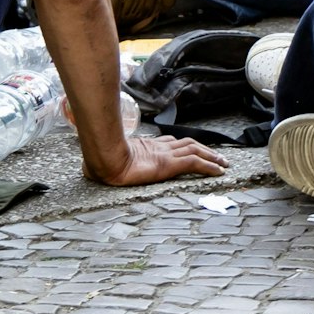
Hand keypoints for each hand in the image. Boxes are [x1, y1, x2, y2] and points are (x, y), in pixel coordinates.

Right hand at [89, 134, 227, 185]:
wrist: (103, 160)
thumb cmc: (100, 163)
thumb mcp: (106, 163)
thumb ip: (105, 163)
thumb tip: (90, 170)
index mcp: (146, 147)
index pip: (171, 142)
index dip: (185, 145)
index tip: (194, 150)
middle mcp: (158, 148)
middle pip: (187, 143)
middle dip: (204, 149)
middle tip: (219, 156)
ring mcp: (164, 154)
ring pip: (195, 150)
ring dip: (211, 156)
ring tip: (223, 163)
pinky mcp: (168, 164)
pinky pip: (194, 163)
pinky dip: (209, 165)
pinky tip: (219, 171)